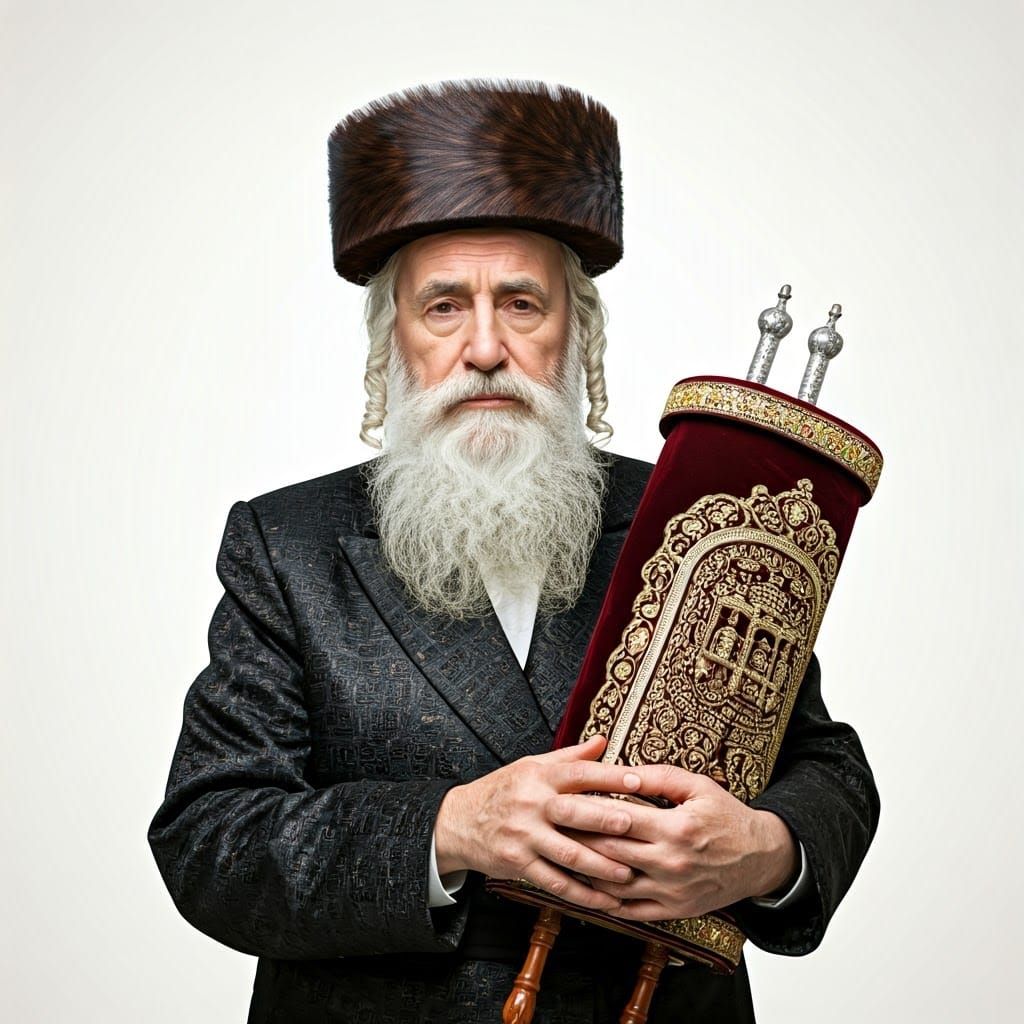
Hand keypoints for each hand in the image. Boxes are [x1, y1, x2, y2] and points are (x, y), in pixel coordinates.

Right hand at [434, 735, 648, 913]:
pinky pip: (554, 882)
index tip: (638, 779)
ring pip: (567, 854)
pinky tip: (603, 900)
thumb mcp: (532, 766)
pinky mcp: (519, 863)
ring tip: (627, 874)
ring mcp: (524, 836)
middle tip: (634, 827)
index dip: (609, 776)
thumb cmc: (504, 790)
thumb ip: (570, 757)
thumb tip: (602, 741)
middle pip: (573, 813)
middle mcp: (532, 804)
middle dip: (605, 820)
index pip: (579, 773)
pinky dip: (580, 893)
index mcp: (539, 776)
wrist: (460, 821)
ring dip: (599, 866)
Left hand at [551, 763, 798, 920]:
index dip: (587, 809)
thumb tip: (622, 771)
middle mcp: (670, 863)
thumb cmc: (727, 816)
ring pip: (613, 885)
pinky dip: (604, 901)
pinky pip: (630, 911)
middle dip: (576, 839)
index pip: (618, 819)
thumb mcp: (698, 786)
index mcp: (675, 828)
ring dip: (583, 872)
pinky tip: (583, 888)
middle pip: (609, 852)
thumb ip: (659, 777)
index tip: (562, 800)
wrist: (760, 858)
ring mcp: (670, 891)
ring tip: (557, 856)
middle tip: (549, 827)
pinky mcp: (672, 910)